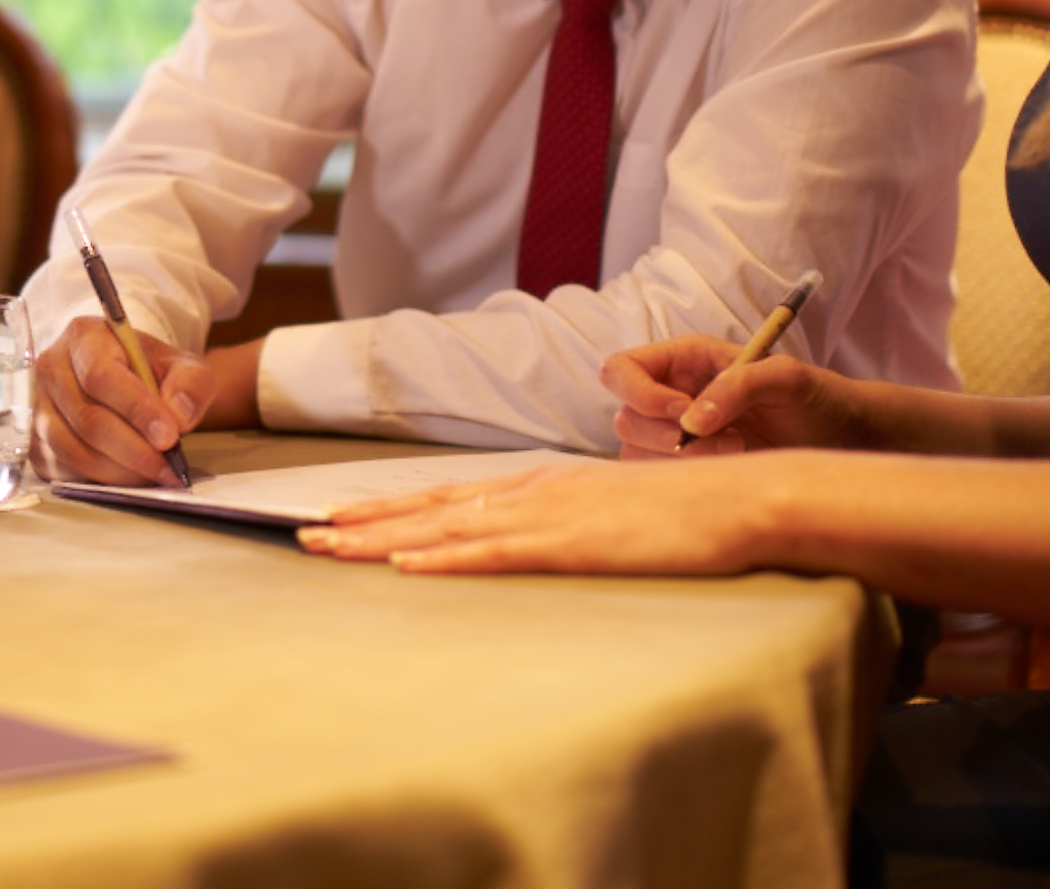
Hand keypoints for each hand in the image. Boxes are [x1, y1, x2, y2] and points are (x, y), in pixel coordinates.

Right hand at [34, 317, 215, 484]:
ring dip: (119, 471)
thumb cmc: (148, 370)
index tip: (170, 436)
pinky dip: (100, 482)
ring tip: (155, 474)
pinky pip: (64, 471)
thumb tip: (179, 416)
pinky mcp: (36, 443)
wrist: (121, 379)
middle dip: (134, 451)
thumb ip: (191, 383)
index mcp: (83, 337)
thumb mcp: (181, 365)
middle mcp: (50, 369)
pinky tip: (130, 478)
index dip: (136, 410)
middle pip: (88, 420)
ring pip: (73, 450)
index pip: (101, 376)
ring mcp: (37, 408)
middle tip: (169, 467)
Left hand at [296, 458, 780, 574]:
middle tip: (305, 531)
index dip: (392, 508)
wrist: (745, 499)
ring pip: (446, 526)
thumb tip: (540, 541)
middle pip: (431, 507)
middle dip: (365, 521)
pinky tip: (407, 565)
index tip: (342, 515)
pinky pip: (496, 553)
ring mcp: (552, 514)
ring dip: (382, 539)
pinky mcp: (574, 543)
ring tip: (329, 546)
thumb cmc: (689, 512)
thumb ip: (572, 524)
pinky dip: (446, 558)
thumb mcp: (615, 513)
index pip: (450, 497)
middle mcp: (535, 491)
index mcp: (543, 485)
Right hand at [603, 334, 879, 458]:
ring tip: (737, 452)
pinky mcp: (689, 470)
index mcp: (684, 360)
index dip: (640, 393)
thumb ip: (738, 385)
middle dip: (666, 436)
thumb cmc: (817, 398)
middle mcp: (671, 395)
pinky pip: (658, 481)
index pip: (622, 370)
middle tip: (727, 440)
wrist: (843, 440)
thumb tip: (691, 422)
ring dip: (681, 461)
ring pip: (636, 453)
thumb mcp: (786, 378)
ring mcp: (676, 436)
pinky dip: (685, 481)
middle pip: (624, 417)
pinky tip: (728, 471)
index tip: (682, 412)